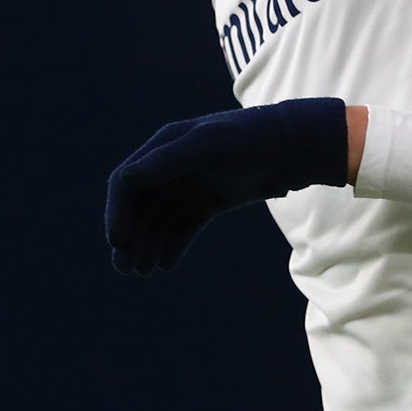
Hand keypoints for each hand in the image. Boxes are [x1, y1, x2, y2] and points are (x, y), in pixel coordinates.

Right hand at [105, 97, 348, 273]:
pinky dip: (173, 244)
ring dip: (148, 244)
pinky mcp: (212, 200)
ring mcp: (193, 184)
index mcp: (166, 146)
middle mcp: (173, 165)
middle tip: (125, 267)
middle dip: (131, 235)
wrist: (294, 148)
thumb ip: (168, 161)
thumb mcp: (207, 145)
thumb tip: (126, 179)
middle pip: (140, 205)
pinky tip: (165, 264)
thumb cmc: (249, 139)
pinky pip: (184, 226)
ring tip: (143, 271)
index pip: (128, 183)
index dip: (117, 212)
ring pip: (161, 219)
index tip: (118, 241)